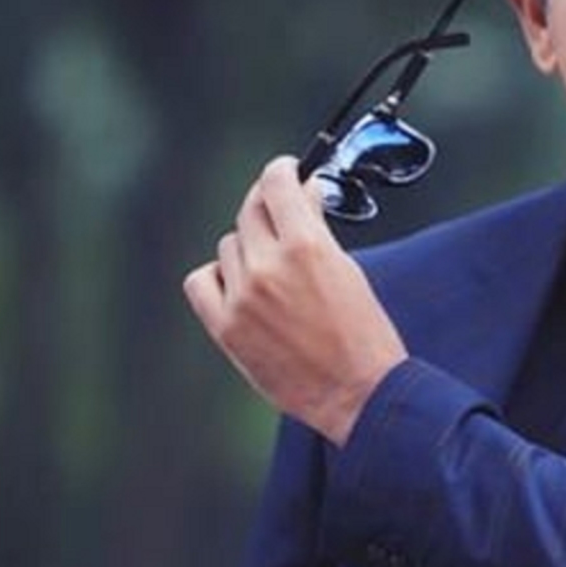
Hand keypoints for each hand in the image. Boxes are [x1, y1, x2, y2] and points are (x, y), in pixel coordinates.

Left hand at [182, 156, 407, 445]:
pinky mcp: (226, 327)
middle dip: (268, 207)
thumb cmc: (363, 335)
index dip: (282, 172)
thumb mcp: (349, 270)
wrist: (358, 394)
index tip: (286, 174)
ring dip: (249, 248)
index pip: (276, 183)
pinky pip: (201, 281)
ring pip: (229, 245)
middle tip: (280, 217)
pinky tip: (238, 286)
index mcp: (308, 246)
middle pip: (250, 210)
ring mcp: (243, 297)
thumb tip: (303, 193)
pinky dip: (217, 278)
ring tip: (273, 270)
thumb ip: (318, 228)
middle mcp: (269, 266)